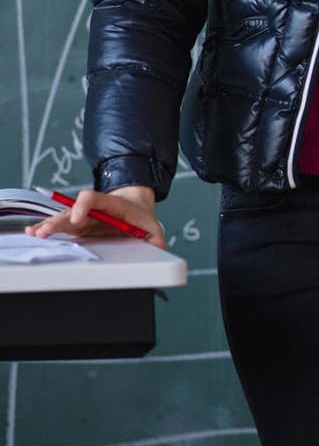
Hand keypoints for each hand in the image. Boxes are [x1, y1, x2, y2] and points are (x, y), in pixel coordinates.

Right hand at [26, 185, 165, 248]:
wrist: (133, 208)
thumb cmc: (139, 217)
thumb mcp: (151, 225)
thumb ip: (156, 236)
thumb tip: (158, 247)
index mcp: (110, 204)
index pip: (93, 198)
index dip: (83, 205)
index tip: (77, 218)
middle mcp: (92, 209)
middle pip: (72, 210)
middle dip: (59, 220)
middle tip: (46, 231)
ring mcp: (83, 217)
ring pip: (62, 219)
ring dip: (48, 225)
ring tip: (35, 233)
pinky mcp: (77, 226)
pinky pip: (60, 226)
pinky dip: (47, 228)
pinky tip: (34, 233)